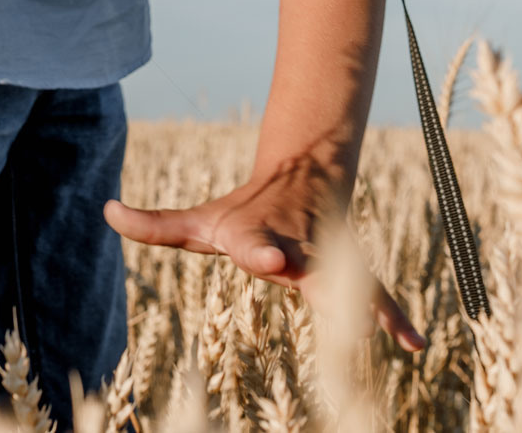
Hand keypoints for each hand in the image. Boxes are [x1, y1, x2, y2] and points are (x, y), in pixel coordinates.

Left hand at [102, 155, 424, 350]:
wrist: (306, 174)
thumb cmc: (245, 208)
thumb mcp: (200, 220)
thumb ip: (154, 226)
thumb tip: (106, 209)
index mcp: (257, 236)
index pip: (254, 245)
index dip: (259, 251)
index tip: (268, 259)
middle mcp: (296, 248)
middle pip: (304, 266)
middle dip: (310, 281)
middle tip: (307, 287)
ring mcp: (327, 260)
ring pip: (347, 284)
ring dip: (363, 309)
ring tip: (379, 335)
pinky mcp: (348, 273)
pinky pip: (376, 299)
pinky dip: (395, 320)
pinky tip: (416, 346)